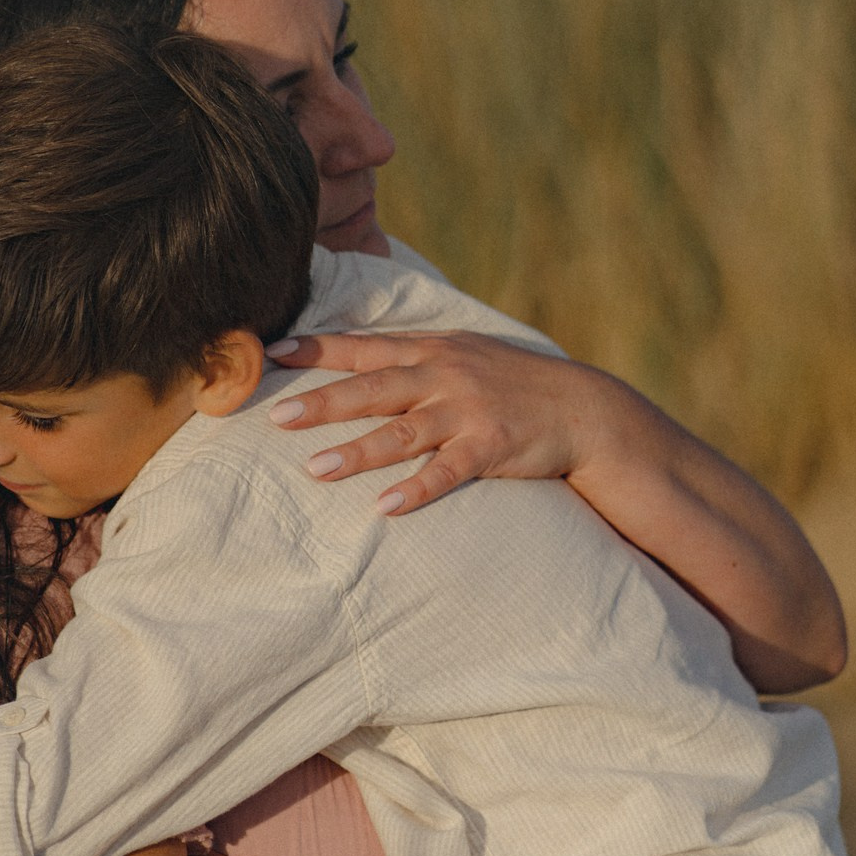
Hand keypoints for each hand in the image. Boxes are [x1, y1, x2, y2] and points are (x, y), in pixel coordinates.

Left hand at [266, 330, 606, 512]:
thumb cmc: (511, 381)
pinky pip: (447, 472)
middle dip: (323, 402)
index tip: (272, 351)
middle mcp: (444, 375)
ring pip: (402, 432)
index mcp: (431, 350)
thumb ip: (413, 355)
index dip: (317, 349)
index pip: (363, 348)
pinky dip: (416, 489)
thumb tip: (356, 355)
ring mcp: (467, 411)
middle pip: (372, 389)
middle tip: (278, 417)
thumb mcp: (462, 352)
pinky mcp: (491, 445)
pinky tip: (385, 507)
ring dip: (357, 452)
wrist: (582, 407)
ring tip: (314, 469)